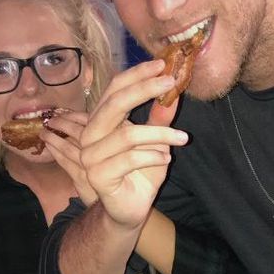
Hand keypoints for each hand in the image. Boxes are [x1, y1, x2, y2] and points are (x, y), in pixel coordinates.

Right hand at [52, 60, 188, 229]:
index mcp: (102, 120)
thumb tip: (173, 92)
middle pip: (115, 103)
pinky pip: (130, 158)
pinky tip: (166, 158)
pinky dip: (153, 156)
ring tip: (182, 138)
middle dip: (144, 90)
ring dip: (161, 134)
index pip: (114, 88)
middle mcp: (91, 134)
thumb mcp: (156, 142)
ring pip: (128, 134)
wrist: (131, 209)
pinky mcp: (98, 175)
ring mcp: (90, 155)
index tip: (162, 64)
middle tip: (171, 83)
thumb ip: (160, 118)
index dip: (137, 74)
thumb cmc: (142, 173)